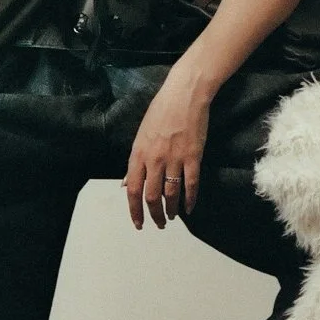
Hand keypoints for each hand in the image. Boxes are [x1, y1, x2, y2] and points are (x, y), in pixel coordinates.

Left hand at [125, 63, 211, 229]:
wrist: (184, 95)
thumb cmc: (161, 111)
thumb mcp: (141, 135)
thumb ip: (135, 162)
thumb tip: (127, 185)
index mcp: (138, 154)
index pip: (133, 190)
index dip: (135, 211)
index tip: (138, 224)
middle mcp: (154, 160)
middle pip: (152, 197)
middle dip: (155, 215)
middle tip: (159, 223)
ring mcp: (174, 159)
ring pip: (171, 193)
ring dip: (172, 209)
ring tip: (173, 216)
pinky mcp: (193, 157)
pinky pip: (191, 184)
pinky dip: (190, 199)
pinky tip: (190, 208)